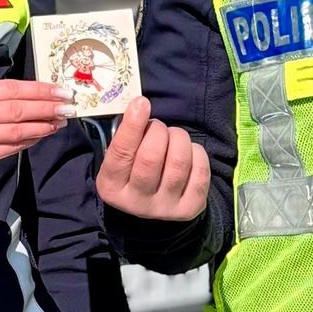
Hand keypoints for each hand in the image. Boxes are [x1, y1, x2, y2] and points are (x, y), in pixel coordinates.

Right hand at [0, 80, 72, 191]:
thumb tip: (33, 95)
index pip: (11, 88)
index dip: (39, 89)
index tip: (61, 90)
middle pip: (17, 108)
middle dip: (47, 106)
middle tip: (69, 106)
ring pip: (17, 129)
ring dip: (43, 125)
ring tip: (60, 122)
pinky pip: (10, 147)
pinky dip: (29, 141)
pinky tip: (42, 135)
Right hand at [96, 97, 209, 220]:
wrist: (154, 204)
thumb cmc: (134, 170)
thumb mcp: (120, 158)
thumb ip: (126, 136)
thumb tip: (140, 105)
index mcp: (112, 187)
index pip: (121, 153)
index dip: (132, 126)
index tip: (141, 103)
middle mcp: (137, 202)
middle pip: (151, 157)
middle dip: (158, 131)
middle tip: (158, 127)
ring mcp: (164, 208)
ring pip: (178, 162)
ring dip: (178, 138)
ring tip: (173, 137)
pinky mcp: (189, 208)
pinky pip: (200, 171)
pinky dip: (196, 152)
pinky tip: (188, 152)